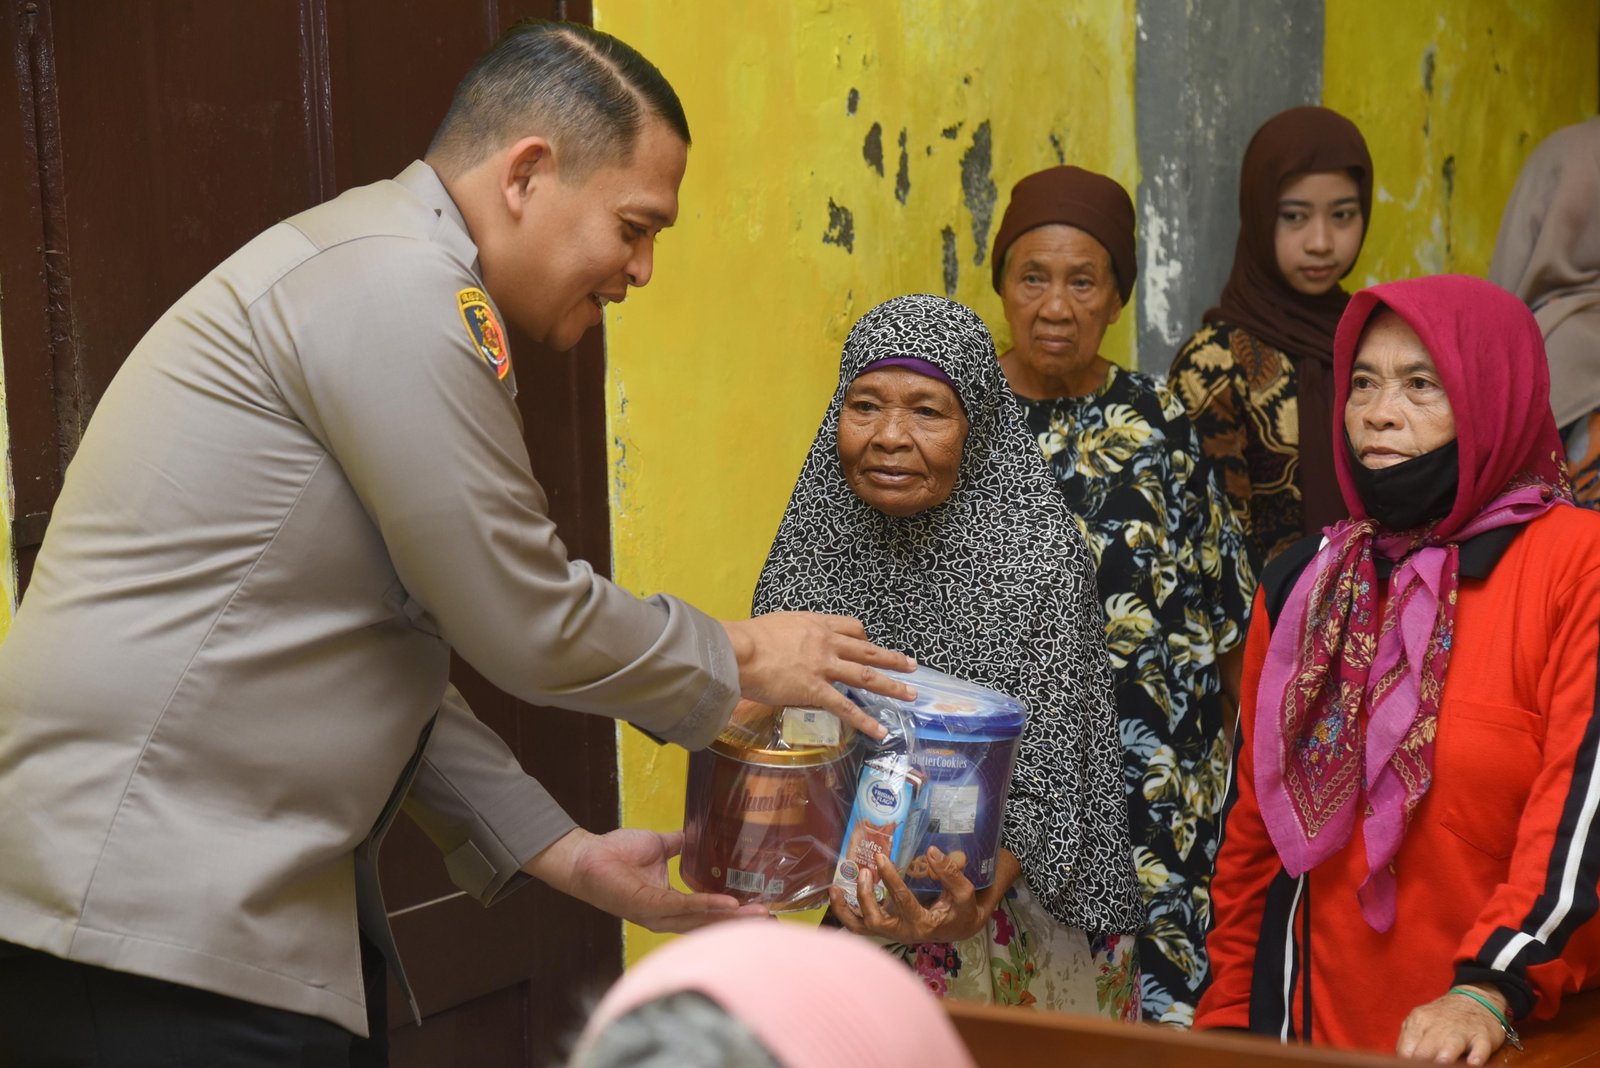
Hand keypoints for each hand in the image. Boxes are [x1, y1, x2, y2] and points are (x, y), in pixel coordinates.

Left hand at [525, 827, 768, 933]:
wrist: (587, 856)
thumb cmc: (616, 853)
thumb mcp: (659, 846)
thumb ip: (680, 845)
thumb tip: (700, 833)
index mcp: (670, 905)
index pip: (706, 915)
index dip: (733, 914)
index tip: (761, 908)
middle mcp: (666, 916)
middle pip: (709, 925)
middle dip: (741, 923)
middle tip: (771, 919)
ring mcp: (658, 914)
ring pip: (701, 921)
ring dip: (731, 918)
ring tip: (758, 913)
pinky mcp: (649, 906)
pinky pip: (683, 907)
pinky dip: (707, 906)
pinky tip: (729, 903)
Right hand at [721, 613, 916, 740]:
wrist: (738, 650)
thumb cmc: (748, 637)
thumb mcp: (778, 625)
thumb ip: (792, 635)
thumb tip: (790, 646)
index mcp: (816, 624)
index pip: (851, 627)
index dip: (864, 638)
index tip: (869, 644)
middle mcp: (826, 643)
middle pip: (867, 650)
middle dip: (892, 659)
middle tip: (912, 666)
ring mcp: (824, 667)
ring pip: (865, 676)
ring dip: (891, 686)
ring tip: (911, 695)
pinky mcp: (815, 690)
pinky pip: (845, 707)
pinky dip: (864, 721)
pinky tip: (879, 731)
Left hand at [830, 847, 1018, 943]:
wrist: (959, 928)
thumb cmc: (962, 910)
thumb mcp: (964, 892)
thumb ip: (951, 873)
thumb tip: (932, 851)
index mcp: (922, 924)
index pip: (903, 901)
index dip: (891, 879)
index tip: (882, 858)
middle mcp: (902, 932)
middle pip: (875, 920)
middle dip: (865, 895)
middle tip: (865, 870)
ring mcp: (891, 931)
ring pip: (860, 928)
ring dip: (845, 909)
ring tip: (835, 888)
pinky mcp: (884, 927)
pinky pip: (859, 925)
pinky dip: (846, 912)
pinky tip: (837, 893)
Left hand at [1396, 985, 1510, 1064]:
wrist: (1475, 999)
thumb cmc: (1442, 1019)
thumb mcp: (1420, 1022)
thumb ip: (1408, 1041)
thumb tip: (1400, 1061)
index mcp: (1418, 1021)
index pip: (1407, 1048)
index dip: (1406, 1063)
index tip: (1408, 1067)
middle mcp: (1438, 1025)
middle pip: (1425, 1049)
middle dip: (1422, 1061)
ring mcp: (1462, 1029)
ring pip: (1451, 1044)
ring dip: (1445, 1056)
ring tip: (1442, 1063)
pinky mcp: (1483, 1035)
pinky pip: (1480, 1046)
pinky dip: (1477, 1055)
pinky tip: (1473, 1062)